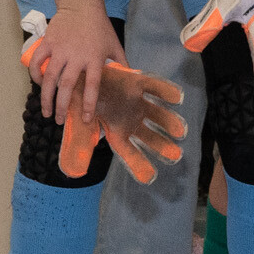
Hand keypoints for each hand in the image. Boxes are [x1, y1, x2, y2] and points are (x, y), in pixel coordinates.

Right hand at [23, 0, 124, 125]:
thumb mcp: (114, 44)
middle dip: (62, 106)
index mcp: (95, 58)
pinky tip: (39, 84)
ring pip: (49, 78)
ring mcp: (59, 50)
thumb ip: (121, 62)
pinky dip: (35, 75)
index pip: (92, 85)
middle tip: (58, 121)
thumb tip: (131, 78)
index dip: (89, 103)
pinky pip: (36, 62)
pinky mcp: (47, 43)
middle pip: (67, 86)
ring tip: (46, 112)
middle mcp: (76, 57)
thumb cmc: (99, 27)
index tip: (86, 119)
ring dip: (46, 97)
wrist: (81, 6)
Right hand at [58, 62, 187, 183]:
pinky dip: (165, 91)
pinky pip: (153, 87)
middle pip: (149, 135)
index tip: (149, 177)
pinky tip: (177, 99)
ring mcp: (135, 101)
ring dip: (168, 122)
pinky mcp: (137, 82)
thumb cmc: (78, 103)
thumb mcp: (77, 126)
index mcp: (116, 130)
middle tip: (176, 156)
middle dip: (161, 145)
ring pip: (156, 113)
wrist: (76, 76)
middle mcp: (129, 118)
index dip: (138, 163)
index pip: (128, 150)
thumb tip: (73, 172)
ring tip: (180, 132)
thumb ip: (79, 147)